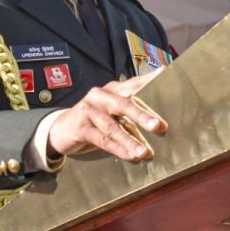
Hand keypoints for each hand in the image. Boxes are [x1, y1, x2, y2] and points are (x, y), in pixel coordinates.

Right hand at [47, 71, 167, 161]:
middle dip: (142, 115)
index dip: (150, 79)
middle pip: (124, 104)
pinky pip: (102, 139)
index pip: (134, 83)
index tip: (166, 74)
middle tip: (159, 126)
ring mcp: (88, 110)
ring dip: (130, 140)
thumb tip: (162, 120)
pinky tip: (130, 156)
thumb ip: (133, 109)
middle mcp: (100, 95)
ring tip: (145, 152)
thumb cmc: (96, 119)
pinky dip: (117, 149)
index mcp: (113, 88)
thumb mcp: (113, 110)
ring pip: (112, 126)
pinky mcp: (80, 127)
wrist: (63, 129)